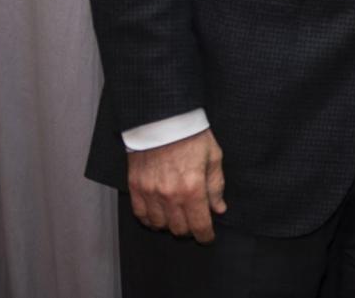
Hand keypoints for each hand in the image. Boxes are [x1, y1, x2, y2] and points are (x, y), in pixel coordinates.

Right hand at [127, 127, 226, 242]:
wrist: (164, 118)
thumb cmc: (192, 135)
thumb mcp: (213, 158)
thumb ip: (216, 186)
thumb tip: (218, 209)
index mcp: (193, 189)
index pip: (199, 225)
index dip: (205, 236)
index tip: (207, 237)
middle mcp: (170, 195)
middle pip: (179, 229)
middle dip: (189, 230)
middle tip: (194, 224)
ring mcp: (150, 192)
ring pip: (159, 225)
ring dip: (169, 225)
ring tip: (177, 217)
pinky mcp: (136, 187)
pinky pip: (140, 214)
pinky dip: (150, 219)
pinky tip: (158, 214)